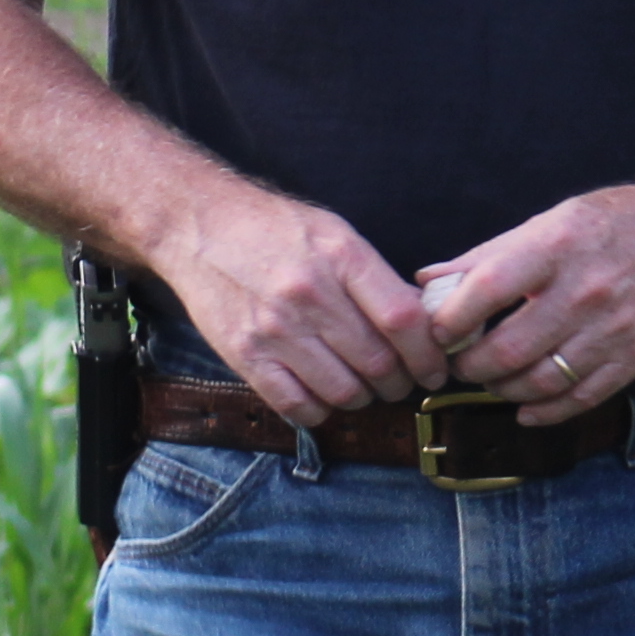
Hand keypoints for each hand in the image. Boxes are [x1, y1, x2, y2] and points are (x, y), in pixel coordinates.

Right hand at [160, 190, 448, 422]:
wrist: (199, 225)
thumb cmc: (274, 229)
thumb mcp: (334, 233)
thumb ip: (376, 278)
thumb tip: (422, 325)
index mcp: (340, 256)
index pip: (403, 320)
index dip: (429, 354)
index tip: (435, 367)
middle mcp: (309, 294)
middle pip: (378, 363)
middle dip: (400, 382)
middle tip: (399, 381)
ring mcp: (274, 328)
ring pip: (343, 392)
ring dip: (362, 398)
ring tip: (360, 385)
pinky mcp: (244, 355)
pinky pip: (297, 407)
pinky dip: (319, 410)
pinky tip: (321, 393)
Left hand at [420, 180, 634, 410]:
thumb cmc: (616, 221)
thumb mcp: (551, 220)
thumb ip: (488, 255)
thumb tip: (428, 279)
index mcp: (557, 247)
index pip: (487, 290)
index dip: (450, 319)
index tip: (438, 330)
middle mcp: (585, 291)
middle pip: (507, 350)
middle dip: (470, 366)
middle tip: (461, 362)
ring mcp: (614, 330)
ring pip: (539, 383)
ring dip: (502, 389)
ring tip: (491, 378)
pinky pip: (580, 399)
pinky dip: (544, 412)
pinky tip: (525, 408)